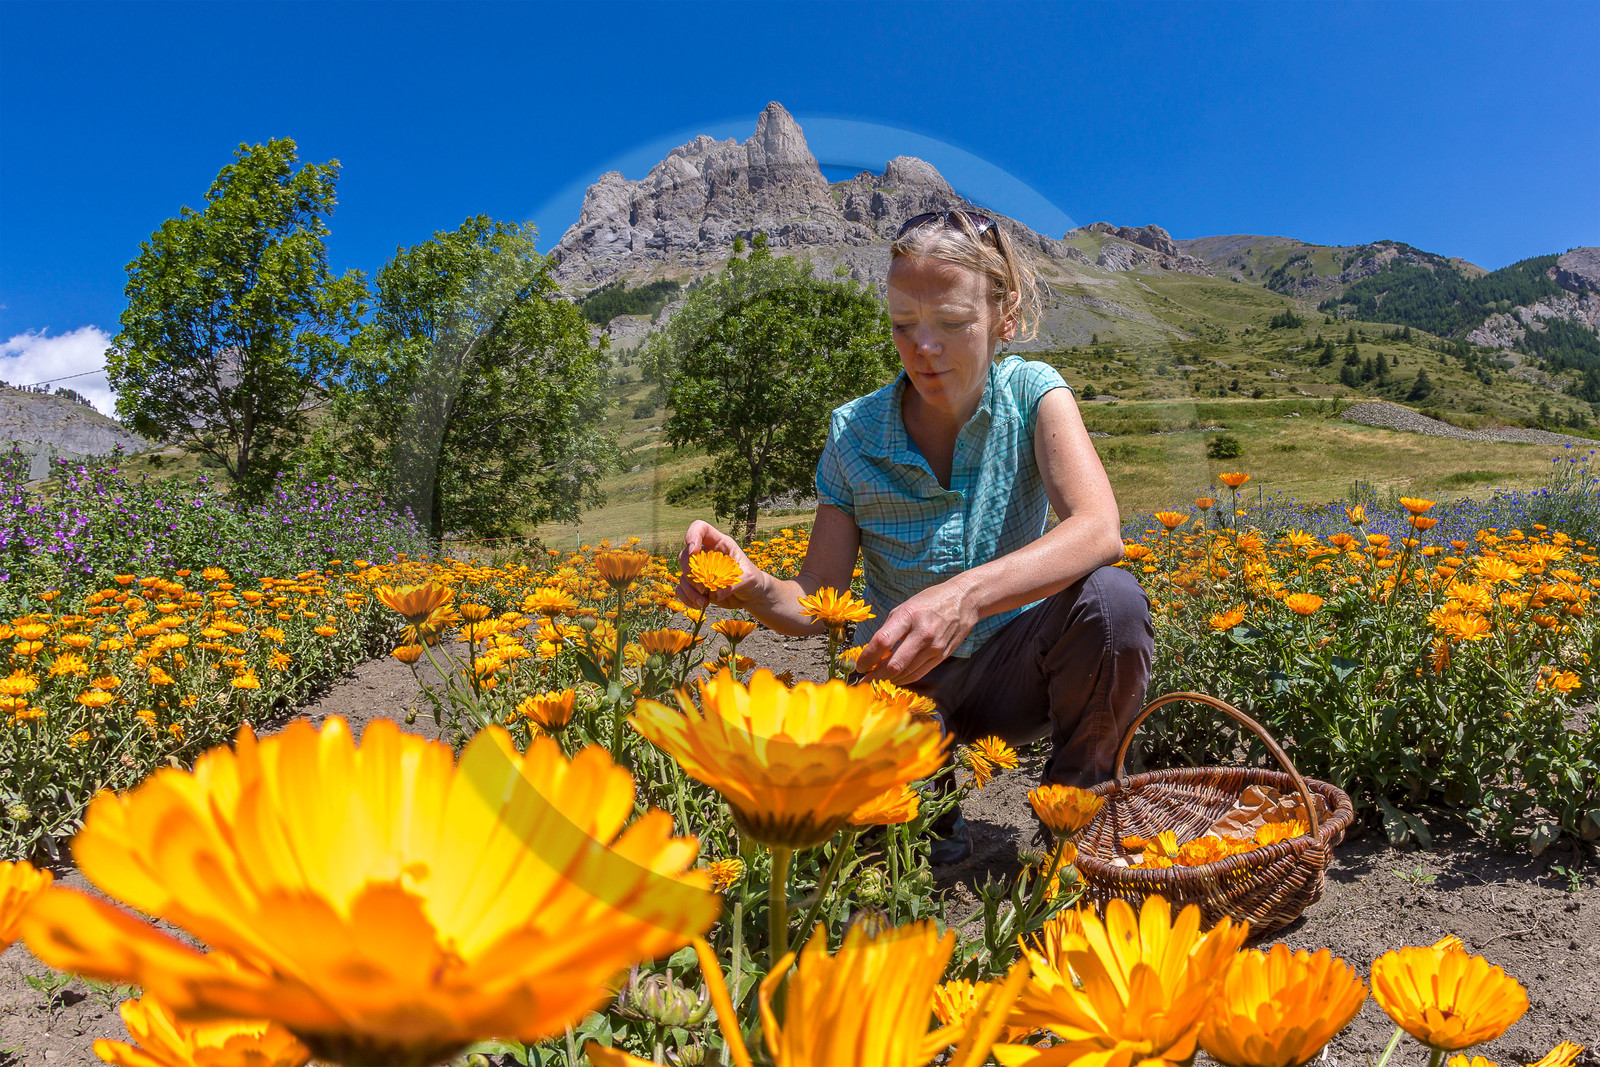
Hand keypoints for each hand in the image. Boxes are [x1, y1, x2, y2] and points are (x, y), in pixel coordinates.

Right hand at [676, 520, 766, 610]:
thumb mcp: (749, 578)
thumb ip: (734, 584)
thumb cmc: (751, 579)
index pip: (700, 529)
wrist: (750, 594)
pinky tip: (700, 605)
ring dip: (690, 591)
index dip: (692, 535)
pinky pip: (682, 590)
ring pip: (683, 576)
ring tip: (704, 602)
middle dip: (690, 572)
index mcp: (719, 544)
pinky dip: (687, 599)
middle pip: (685, 555)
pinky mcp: (696, 585)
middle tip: (703, 588)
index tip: (693, 551)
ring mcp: (700, 570)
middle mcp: (706, 555)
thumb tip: (716, 594)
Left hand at [853, 576, 978, 683]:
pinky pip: (918, 674)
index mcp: (908, 616)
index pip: (882, 642)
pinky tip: (894, 679)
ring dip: (888, 680)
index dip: (867, 658)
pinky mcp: (942, 656)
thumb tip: (872, 653)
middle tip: (864, 680)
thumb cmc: (929, 602)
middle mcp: (922, 633)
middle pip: (894, 665)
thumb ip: (889, 629)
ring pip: (905, 673)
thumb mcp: (905, 607)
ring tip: (876, 681)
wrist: (964, 601)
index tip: (859, 665)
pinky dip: (903, 679)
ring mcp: (934, 647)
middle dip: (875, 676)